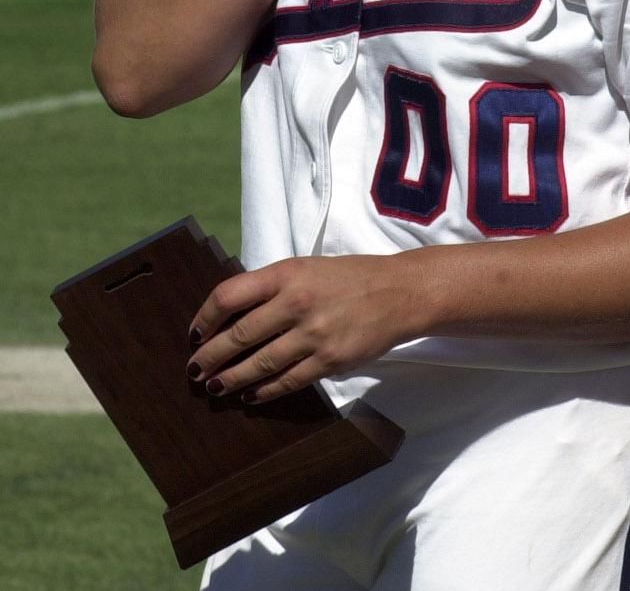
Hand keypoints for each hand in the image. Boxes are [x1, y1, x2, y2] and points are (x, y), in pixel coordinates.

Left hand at [186, 254, 417, 402]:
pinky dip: (263, 392)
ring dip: (230, 379)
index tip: (194, 334)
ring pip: (259, 364)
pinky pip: (287, 381)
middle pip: (238, 335)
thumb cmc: (350, 279)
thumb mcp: (308, 269)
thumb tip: (228, 317)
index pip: (228, 296)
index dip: (204, 318)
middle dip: (210, 357)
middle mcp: (298, 301)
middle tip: (195, 370)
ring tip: (215, 386)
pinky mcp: (330, 360)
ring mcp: (315, 333)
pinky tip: (250, 395)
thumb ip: (273, 288)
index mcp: (288, 273)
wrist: (400, 292)